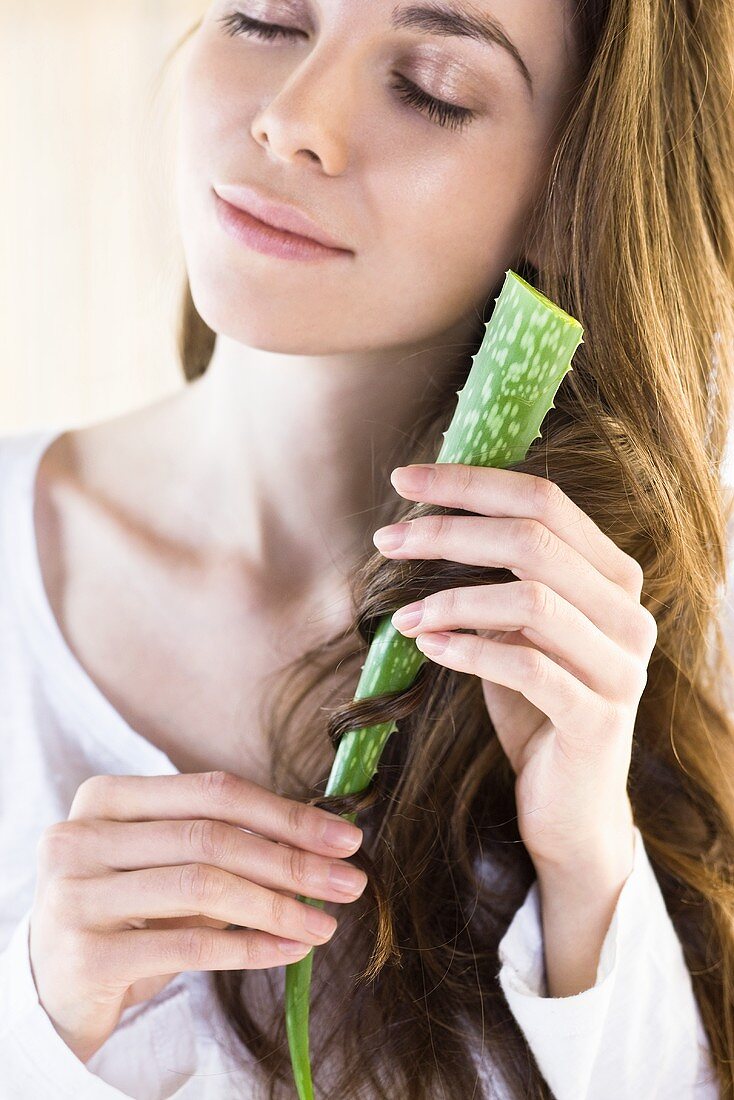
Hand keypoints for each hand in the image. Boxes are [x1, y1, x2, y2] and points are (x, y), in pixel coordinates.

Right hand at [29, 771, 365, 1062]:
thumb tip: (322, 844)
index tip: (345, 836)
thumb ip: (226, 845)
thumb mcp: (167, 866)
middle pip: (213, 837)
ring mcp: (75, 893)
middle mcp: (82, 836)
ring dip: (278, 906)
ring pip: (204, 888)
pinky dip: (249, 948)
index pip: (213, 792)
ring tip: (325, 924)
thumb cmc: (125, 913)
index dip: (285, 813)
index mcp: (107, 797)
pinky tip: (288, 951)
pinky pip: (189, 946)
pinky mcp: (84, 954)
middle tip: (349, 881)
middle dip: (292, 860)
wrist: (51, 987)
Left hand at [375, 463, 656, 877]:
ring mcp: (621, 667)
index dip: (471, 483)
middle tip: (386, 540)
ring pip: (532, 601)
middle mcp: (627, 613)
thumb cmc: (535, 706)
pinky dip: (469, 650)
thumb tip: (423, 517)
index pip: (544, 501)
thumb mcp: (517, 631)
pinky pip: (528, 668)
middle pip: (534, 541)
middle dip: (448, 532)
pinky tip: (429, 647)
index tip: (405, 479)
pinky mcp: (598, 719)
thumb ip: (497, 576)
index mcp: (611, 576)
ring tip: (402, 615)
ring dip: (451, 598)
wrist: (572, 807)